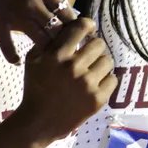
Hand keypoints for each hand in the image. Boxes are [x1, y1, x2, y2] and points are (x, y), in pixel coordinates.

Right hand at [0, 0, 75, 63]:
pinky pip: (8, 46)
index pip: (69, 15)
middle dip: (63, 46)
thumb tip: (56, 6)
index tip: (73, 40)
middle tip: (63, 57)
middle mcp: (34, 1)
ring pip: (39, 40)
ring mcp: (15, 12)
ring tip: (43, 61)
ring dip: (42, 52)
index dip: (74, 30)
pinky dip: (14, 57)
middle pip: (58, 32)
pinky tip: (17, 61)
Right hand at [16, 18, 116, 142]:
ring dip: (101, 64)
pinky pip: (113, 79)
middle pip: (99, 43)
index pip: (81, 27)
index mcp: (57, 55)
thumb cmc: (35, 88)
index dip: (87, 25)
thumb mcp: (34, 60)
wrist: (37, 122)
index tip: (88, 29)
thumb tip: (68, 25)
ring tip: (92, 70)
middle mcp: (74, 67)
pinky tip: (96, 84)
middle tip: (89, 55)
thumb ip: (49, 41)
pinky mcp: (97, 99)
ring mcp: (87, 84)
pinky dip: (106, 80)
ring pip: (108, 61)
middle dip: (94, 47)